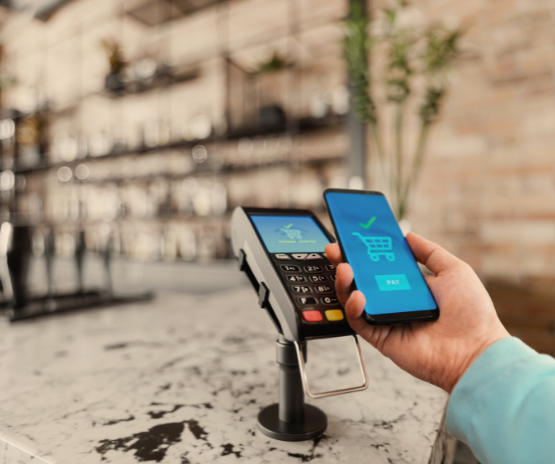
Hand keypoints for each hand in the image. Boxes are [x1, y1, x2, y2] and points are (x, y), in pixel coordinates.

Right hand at [325, 233, 509, 392]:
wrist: (476, 350)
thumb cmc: (471, 313)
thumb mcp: (454, 270)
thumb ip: (429, 252)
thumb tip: (408, 236)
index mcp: (409, 285)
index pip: (379, 265)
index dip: (364, 251)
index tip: (353, 236)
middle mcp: (394, 301)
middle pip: (361, 280)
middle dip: (345, 262)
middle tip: (336, 249)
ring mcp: (386, 319)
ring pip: (354, 299)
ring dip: (345, 283)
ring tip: (345, 268)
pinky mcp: (380, 338)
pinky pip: (359, 322)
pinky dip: (354, 308)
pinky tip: (360, 296)